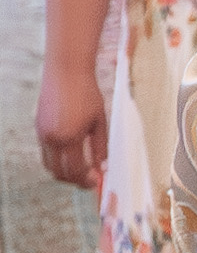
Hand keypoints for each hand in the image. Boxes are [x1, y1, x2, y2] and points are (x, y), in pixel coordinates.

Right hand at [35, 65, 106, 188]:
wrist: (66, 71)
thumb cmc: (86, 93)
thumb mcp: (99, 122)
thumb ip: (101, 147)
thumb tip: (102, 167)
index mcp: (69, 138)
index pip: (75, 171)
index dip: (86, 180)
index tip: (96, 182)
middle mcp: (51, 138)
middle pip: (59, 172)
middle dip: (74, 180)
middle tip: (89, 178)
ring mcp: (41, 133)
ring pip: (49, 164)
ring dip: (63, 171)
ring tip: (80, 168)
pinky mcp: (37, 127)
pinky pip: (45, 152)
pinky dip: (56, 159)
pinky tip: (70, 154)